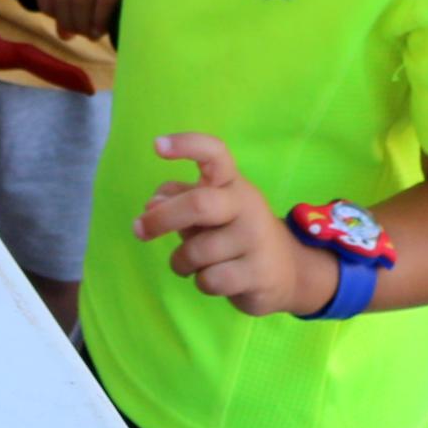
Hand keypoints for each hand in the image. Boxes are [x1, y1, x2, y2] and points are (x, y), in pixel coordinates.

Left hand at [33, 0, 129, 40]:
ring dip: (83, 25)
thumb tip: (62, 34)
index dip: (46, 8)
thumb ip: (72, 5)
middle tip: (80, 34)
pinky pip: (102, 2)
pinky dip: (98, 22)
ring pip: (79, 0)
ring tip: (92, 34)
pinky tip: (102, 31)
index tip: (61, 23)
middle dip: (67, 21)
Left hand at [133, 135, 322, 317]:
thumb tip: (151, 204)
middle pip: (198, 205)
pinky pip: (210, 280)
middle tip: (138, 230)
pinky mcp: (259, 274)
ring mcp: (256, 239)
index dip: (186, 145)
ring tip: (187, 263)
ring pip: (197, 251)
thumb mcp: (208, 209)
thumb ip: (178, 199)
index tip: (156, 145)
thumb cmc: (234, 232)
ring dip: (180, 261)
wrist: (289, 272)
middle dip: (161, 219)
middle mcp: (246, 205)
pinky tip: (212, 279)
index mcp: (231, 182)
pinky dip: (200, 282)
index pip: (214, 153)